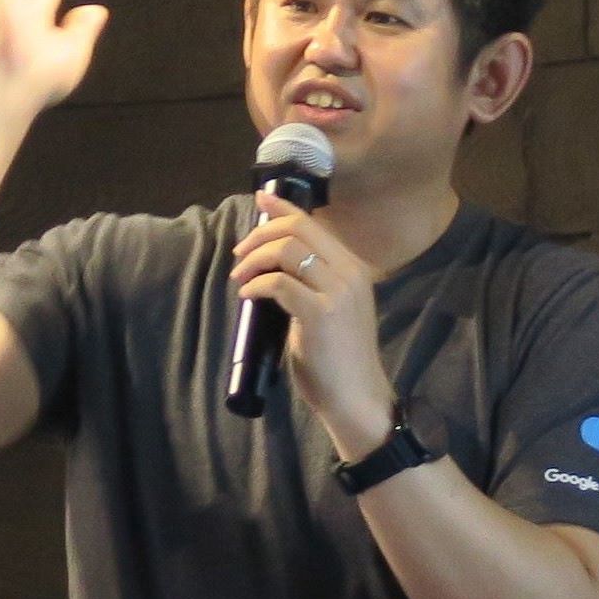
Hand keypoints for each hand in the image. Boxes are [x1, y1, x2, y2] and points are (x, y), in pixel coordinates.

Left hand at [230, 191, 395, 448]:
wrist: (358, 398)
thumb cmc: (340, 356)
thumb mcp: (332, 307)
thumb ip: (314, 281)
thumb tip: (273, 260)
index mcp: (353, 267)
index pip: (313, 223)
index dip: (282, 208)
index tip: (260, 201)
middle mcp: (349, 273)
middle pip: (298, 229)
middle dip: (261, 233)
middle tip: (240, 253)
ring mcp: (337, 293)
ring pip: (287, 251)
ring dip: (254, 258)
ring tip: (240, 276)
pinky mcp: (320, 315)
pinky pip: (279, 284)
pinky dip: (256, 284)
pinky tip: (248, 294)